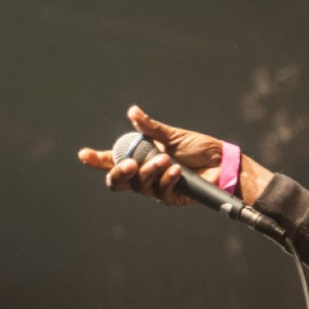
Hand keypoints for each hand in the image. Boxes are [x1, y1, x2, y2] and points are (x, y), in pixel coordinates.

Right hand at [78, 106, 224, 205]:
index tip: (85, 154)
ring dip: (150, 171)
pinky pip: (160, 191)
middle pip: (118, 180)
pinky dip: (166, 179)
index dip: (97, 159)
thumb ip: (152, 129)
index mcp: (141, 157)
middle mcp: (145, 173)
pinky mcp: (171, 196)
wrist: (223, 163)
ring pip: (139, 186)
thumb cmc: (199, 149)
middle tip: (128, 164)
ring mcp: (156, 186)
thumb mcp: (173, 136)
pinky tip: (176, 171)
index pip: (113, 160)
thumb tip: (132, 112)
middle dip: (118, 173)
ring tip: (165, 159)